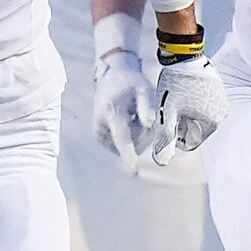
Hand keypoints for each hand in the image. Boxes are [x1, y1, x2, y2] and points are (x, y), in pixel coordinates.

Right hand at [91, 44, 158, 175]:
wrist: (110, 79)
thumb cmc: (129, 83)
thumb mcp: (143, 88)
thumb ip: (146, 105)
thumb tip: (149, 123)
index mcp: (112, 113)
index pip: (122, 138)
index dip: (129, 156)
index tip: (134, 172)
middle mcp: (102, 127)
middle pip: (134, 144)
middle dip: (146, 134)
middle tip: (144, 114)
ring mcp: (100, 135)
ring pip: (131, 147)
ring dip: (139, 135)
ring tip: (134, 115)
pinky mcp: (101, 139)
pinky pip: (125, 146)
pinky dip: (132, 137)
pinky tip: (129, 121)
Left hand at [152, 54, 227, 161]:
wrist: (184, 55)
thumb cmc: (175, 85)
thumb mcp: (167, 113)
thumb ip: (165, 138)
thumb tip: (161, 161)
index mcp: (212, 122)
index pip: (190, 143)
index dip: (173, 135)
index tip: (166, 118)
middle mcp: (221, 113)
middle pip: (194, 130)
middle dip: (180, 123)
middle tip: (169, 106)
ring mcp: (221, 100)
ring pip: (197, 117)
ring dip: (185, 113)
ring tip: (175, 97)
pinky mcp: (218, 89)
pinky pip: (203, 104)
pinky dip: (191, 102)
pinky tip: (182, 90)